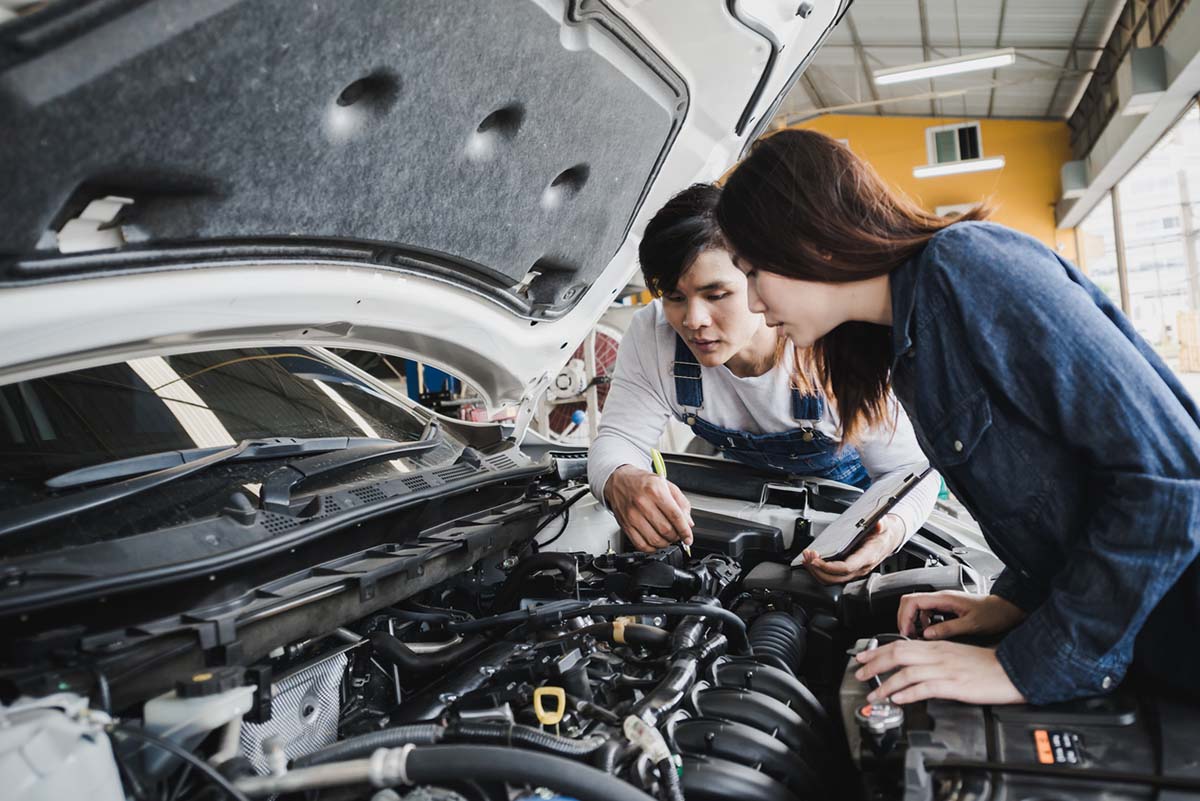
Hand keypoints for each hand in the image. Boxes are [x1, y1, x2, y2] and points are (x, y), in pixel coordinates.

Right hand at [603, 465, 693, 552]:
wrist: (619, 480)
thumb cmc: (643, 482)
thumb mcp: (666, 485)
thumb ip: (681, 503)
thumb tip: (688, 523)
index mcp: (655, 490)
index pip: (675, 516)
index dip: (685, 531)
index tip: (688, 538)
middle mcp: (642, 502)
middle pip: (666, 530)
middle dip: (676, 536)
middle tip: (678, 535)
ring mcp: (632, 515)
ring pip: (654, 540)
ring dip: (665, 543)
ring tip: (667, 538)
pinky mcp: (625, 525)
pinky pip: (641, 544)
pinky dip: (652, 548)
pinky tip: (655, 542)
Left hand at [799, 514, 905, 584]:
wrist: (889, 540)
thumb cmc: (883, 534)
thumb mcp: (884, 526)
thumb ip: (880, 524)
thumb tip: (879, 522)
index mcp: (868, 556)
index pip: (846, 568)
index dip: (829, 567)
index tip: (815, 560)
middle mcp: (861, 567)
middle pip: (835, 578)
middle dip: (818, 570)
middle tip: (808, 557)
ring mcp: (855, 571)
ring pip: (832, 580)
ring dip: (816, 571)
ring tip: (807, 558)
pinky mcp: (850, 571)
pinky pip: (833, 576)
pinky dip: (820, 571)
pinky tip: (813, 562)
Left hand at [854, 640, 1025, 704]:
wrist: (1012, 670)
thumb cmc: (986, 665)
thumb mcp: (955, 656)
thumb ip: (934, 659)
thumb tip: (913, 668)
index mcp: (937, 647)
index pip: (899, 644)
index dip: (877, 651)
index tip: (862, 658)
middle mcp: (937, 655)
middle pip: (897, 654)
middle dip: (874, 664)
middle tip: (859, 674)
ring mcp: (945, 670)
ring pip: (907, 672)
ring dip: (886, 684)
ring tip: (874, 693)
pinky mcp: (954, 685)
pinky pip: (925, 687)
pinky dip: (908, 693)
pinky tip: (898, 699)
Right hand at [897, 591, 1025, 638]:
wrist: (1007, 609)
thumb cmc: (993, 614)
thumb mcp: (971, 625)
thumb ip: (947, 629)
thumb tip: (926, 635)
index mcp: (944, 598)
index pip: (912, 601)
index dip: (904, 617)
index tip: (905, 632)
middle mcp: (941, 598)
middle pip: (910, 602)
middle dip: (904, 619)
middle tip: (907, 635)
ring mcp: (943, 602)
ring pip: (917, 608)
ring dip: (913, 621)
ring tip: (917, 637)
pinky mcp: (947, 608)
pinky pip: (927, 613)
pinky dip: (922, 623)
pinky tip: (929, 633)